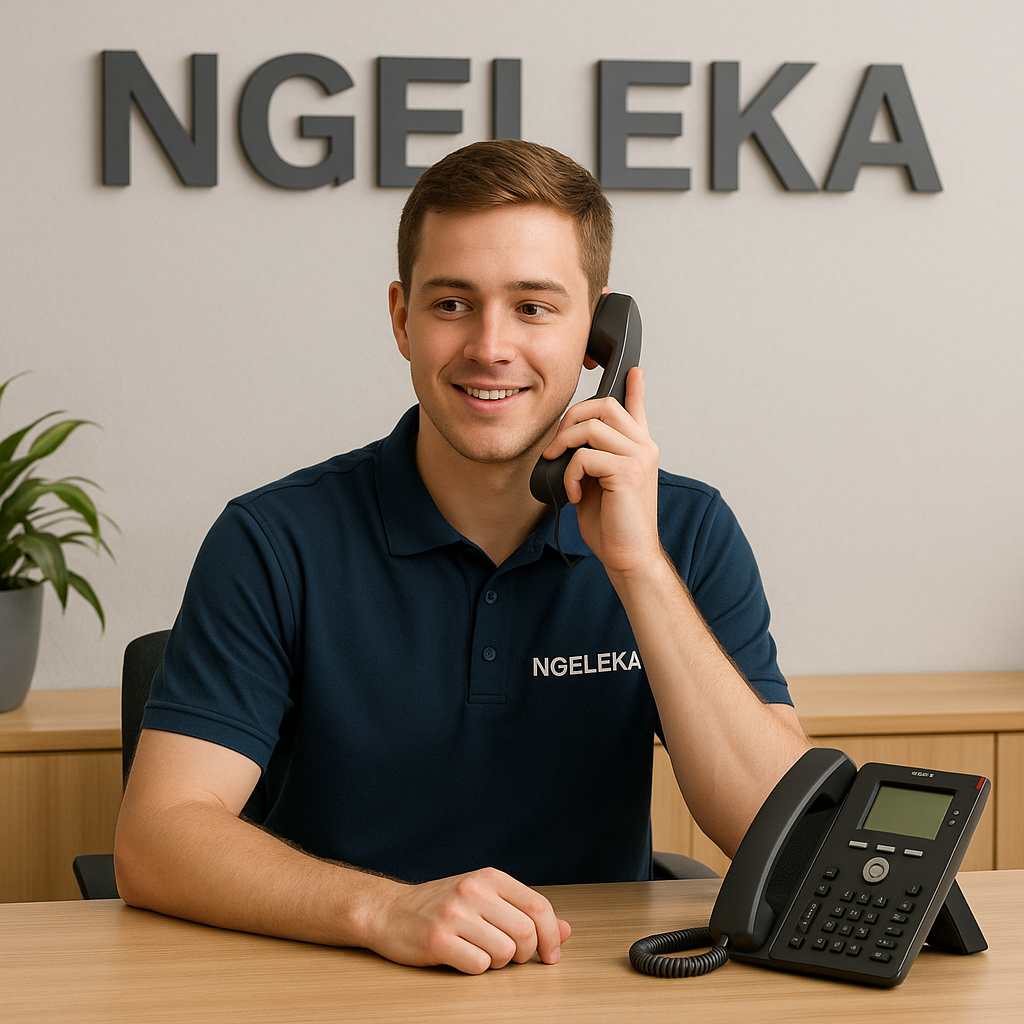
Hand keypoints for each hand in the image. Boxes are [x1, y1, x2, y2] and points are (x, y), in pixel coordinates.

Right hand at [364, 867, 570, 974]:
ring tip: (481, 953)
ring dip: (499, 964)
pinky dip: (477, 969)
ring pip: (504, 953)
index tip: (550, 955)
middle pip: (525, 933)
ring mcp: (454, 914)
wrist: (389, 911)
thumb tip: (566, 930)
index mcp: (490, 877)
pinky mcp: (437, 939)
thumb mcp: (485, 899)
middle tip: (510, 957)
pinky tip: (463, 958)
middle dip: (524, 955)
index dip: (552, 936)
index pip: (539, 906)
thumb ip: (524, 912)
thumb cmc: (442, 907)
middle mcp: (474, 890)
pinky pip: (478, 966)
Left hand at [542, 366, 660, 574]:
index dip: (634, 387)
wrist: (628, 556)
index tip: (632, 370)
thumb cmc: (613, 525)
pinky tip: (574, 494)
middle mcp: (644, 447)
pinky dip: (570, 474)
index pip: (638, 408)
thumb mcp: (599, 484)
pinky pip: (584, 456)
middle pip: (604, 406)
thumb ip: (593, 458)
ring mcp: (639, 457)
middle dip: (570, 419)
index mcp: (639, 449)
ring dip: (565, 446)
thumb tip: (570, 443)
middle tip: (556, 447)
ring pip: (591, 426)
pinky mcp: (627, 472)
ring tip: (562, 470)